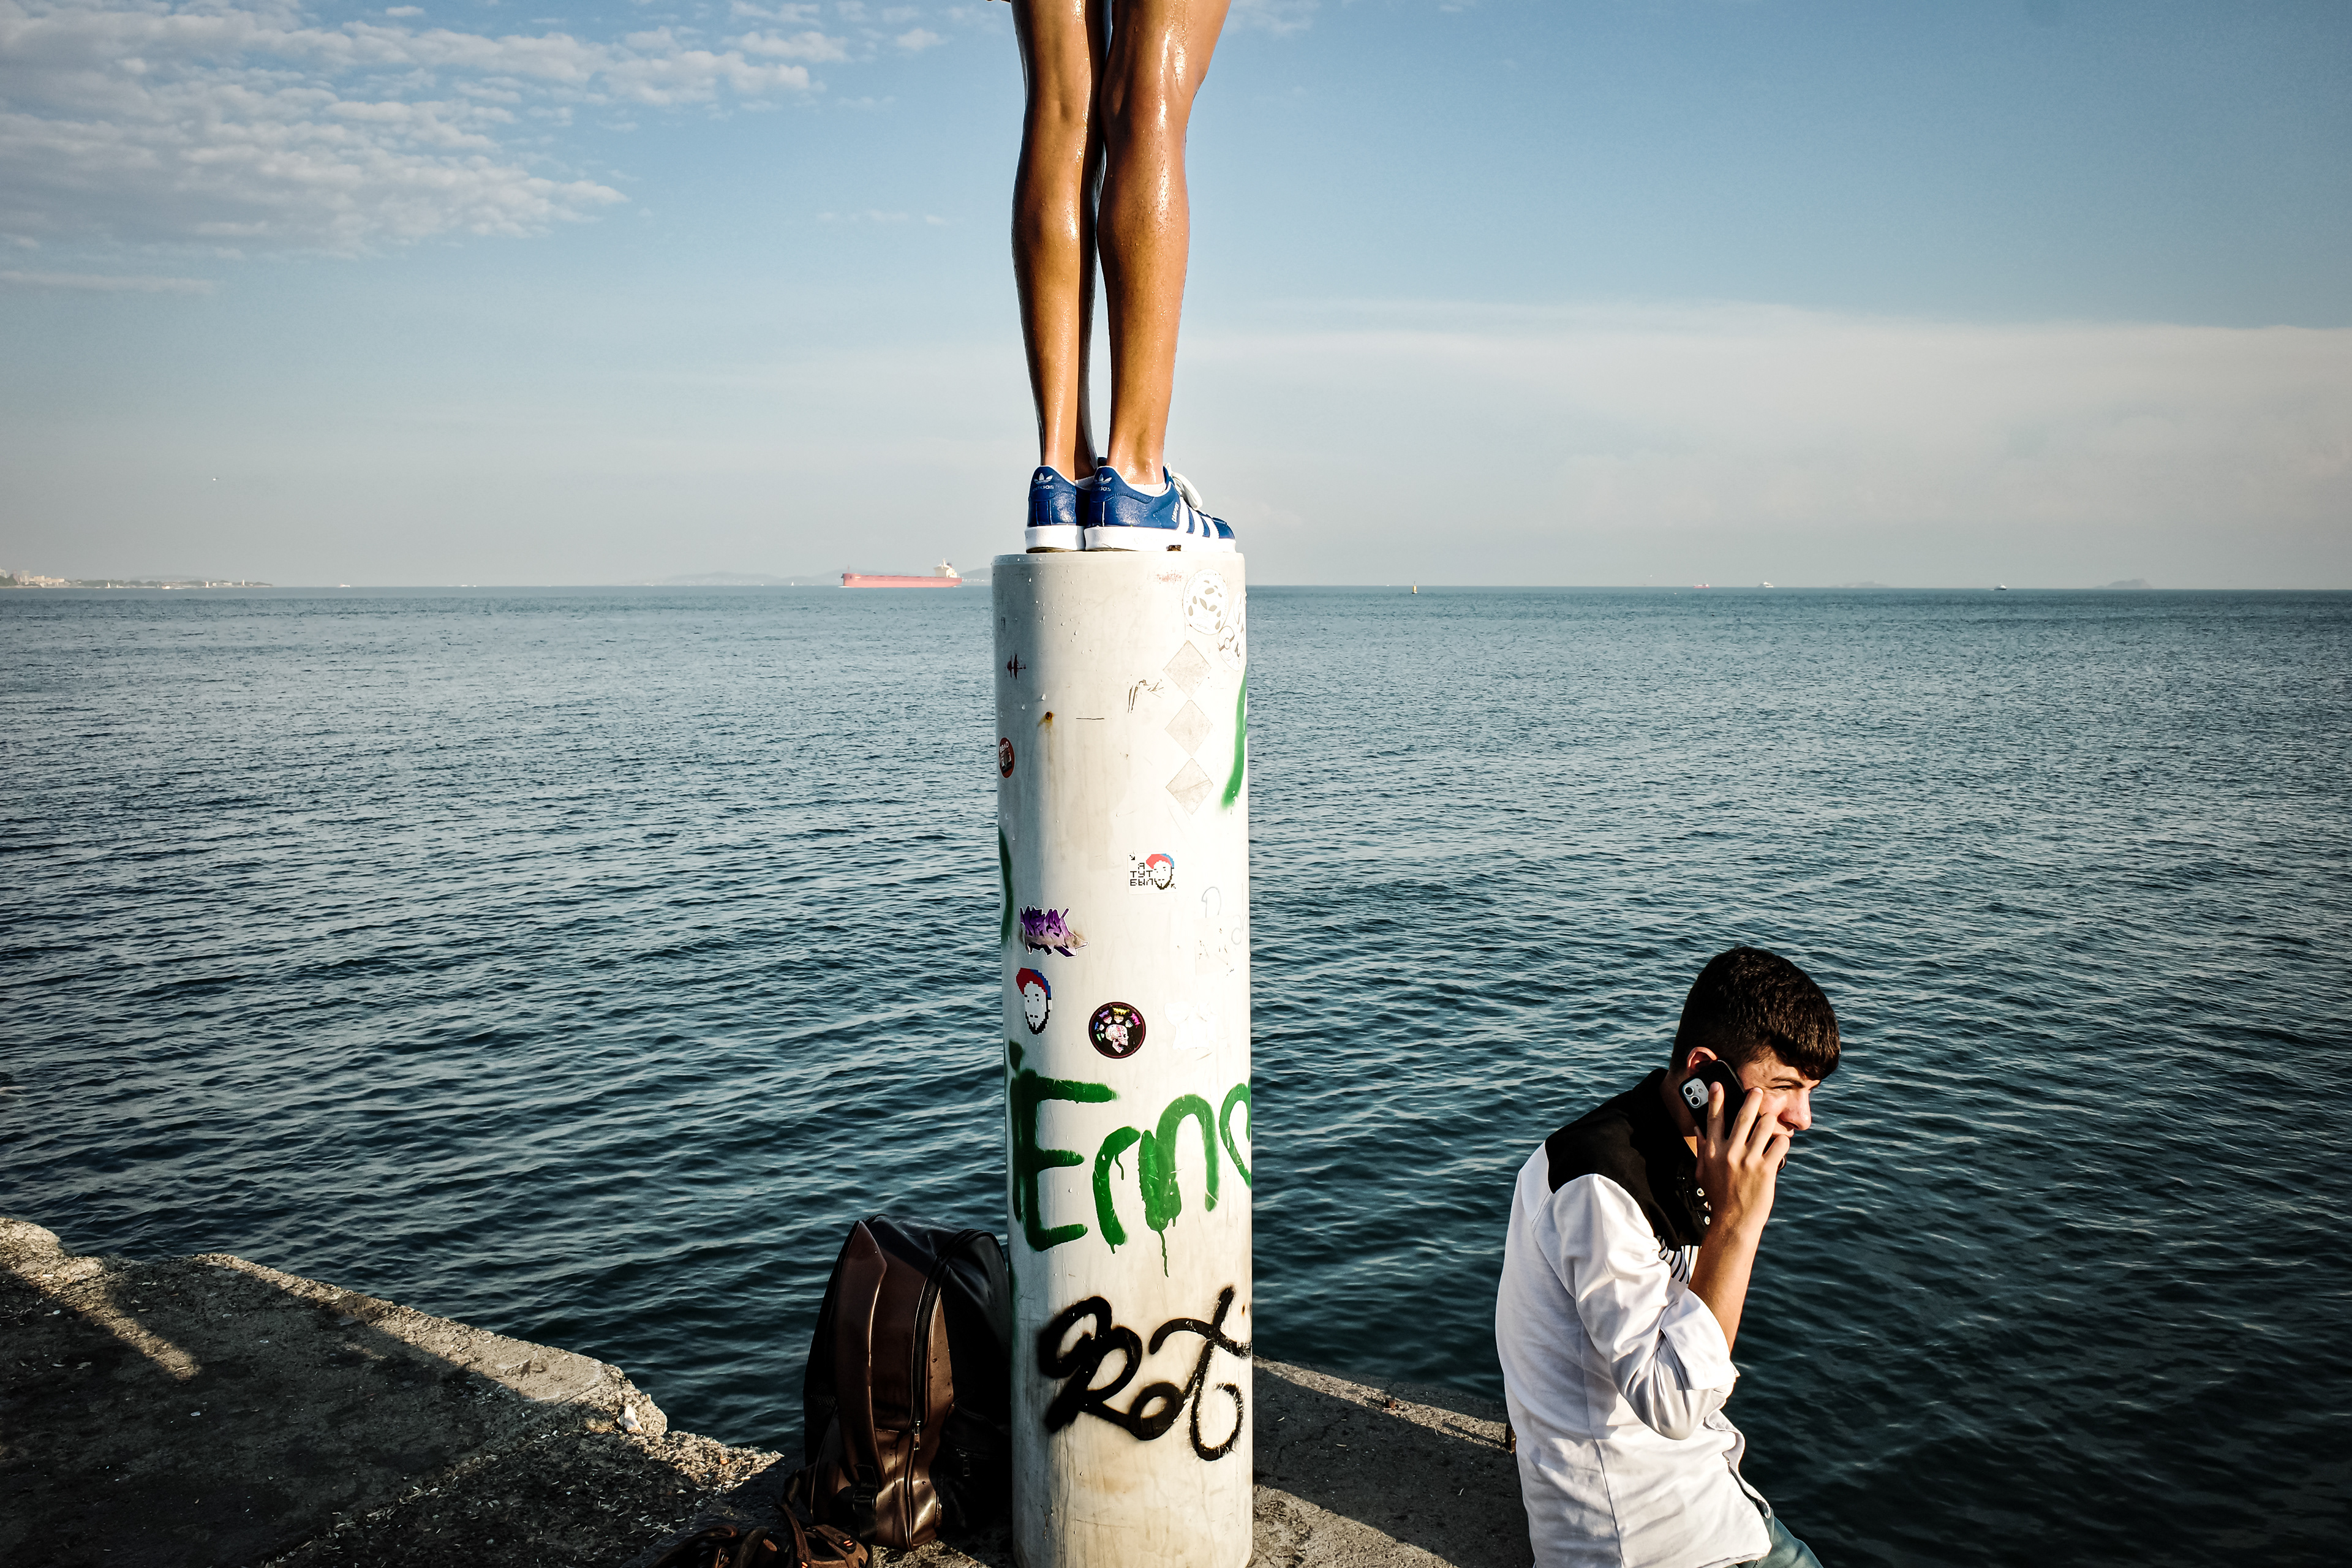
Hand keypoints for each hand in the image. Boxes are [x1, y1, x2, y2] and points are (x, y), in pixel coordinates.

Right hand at [1694, 1080, 1789, 1239]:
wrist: (1734, 1222)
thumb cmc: (1718, 1197)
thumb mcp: (1703, 1172)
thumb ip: (1702, 1149)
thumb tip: (1699, 1129)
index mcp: (1713, 1151)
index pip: (1713, 1118)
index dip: (1715, 1098)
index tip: (1718, 1085)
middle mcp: (1730, 1152)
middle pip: (1743, 1117)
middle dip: (1751, 1099)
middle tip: (1758, 1091)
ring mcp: (1749, 1160)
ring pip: (1765, 1127)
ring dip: (1769, 1120)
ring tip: (1771, 1118)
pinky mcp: (1767, 1169)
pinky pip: (1780, 1145)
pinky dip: (1782, 1141)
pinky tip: (1781, 1143)